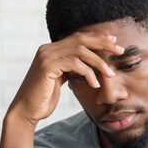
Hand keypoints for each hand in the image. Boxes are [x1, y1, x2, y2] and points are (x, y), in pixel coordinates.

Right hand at [7, 31, 125, 124]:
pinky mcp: (46, 67)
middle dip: (103, 44)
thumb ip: (72, 68)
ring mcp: (46, 56)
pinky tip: (95, 84)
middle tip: (120, 51)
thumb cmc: (45, 97)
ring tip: (110, 74)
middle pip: (81, 39)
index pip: (78, 37)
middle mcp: (48, 48)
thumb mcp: (62, 78)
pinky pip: (74, 64)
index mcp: (52, 49)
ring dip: (99, 62)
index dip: (97, 38)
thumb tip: (89, 64)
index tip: (114, 42)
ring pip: (80, 51)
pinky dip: (88, 73)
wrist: (27, 110)